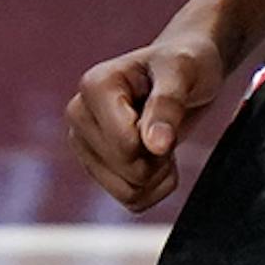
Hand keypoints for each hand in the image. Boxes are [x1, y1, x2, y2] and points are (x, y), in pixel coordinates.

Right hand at [64, 32, 225, 211]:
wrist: (185, 72)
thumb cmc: (185, 63)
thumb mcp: (184, 71)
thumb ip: (168, 104)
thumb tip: (155, 146)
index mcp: (94, 86)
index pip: (126, 145)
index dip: (159, 137)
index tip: (168, 106)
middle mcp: (79, 116)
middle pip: (128, 171)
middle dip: (159, 155)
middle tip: (169, 123)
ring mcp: (85, 145)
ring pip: (128, 192)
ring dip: (159, 173)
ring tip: (163, 138)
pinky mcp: (97, 168)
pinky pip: (132, 201)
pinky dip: (156, 186)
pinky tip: (159, 156)